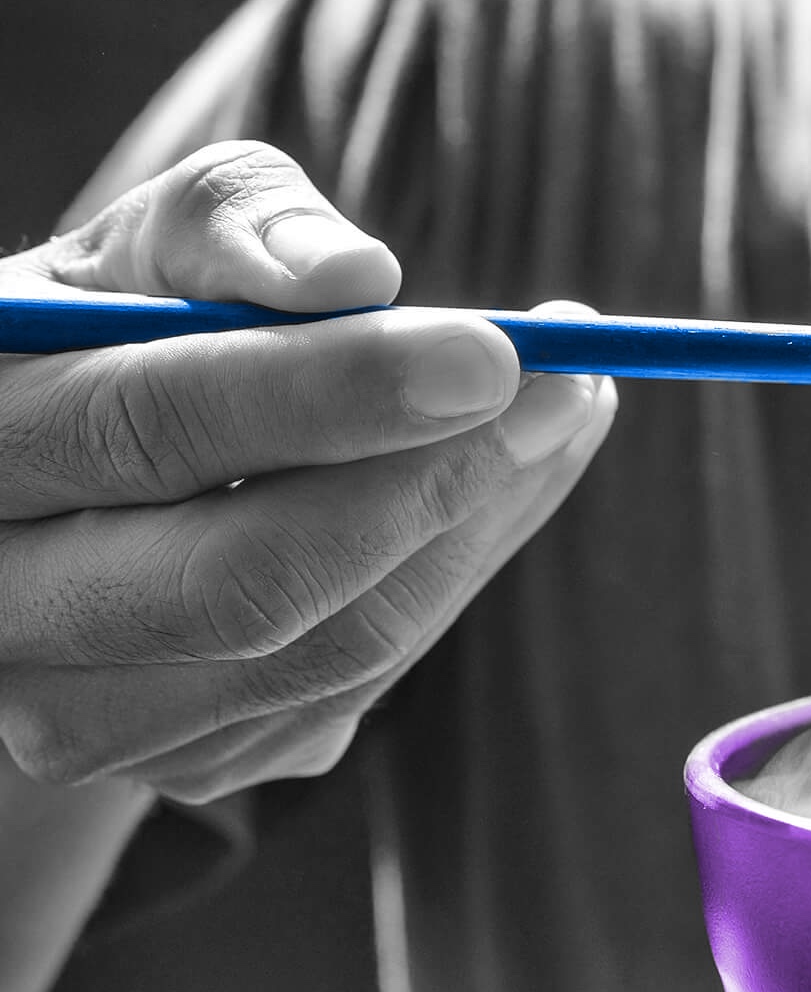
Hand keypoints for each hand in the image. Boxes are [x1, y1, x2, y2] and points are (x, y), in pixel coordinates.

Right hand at [0, 140, 614, 801]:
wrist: (74, 492)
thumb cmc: (129, 328)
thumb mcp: (154, 246)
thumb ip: (237, 227)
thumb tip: (357, 278)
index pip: (149, 425)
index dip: (334, 392)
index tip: (496, 351)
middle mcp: (0, 599)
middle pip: (243, 582)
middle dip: (435, 483)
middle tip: (572, 386)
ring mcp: (78, 712)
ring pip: (323, 655)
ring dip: (476, 532)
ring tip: (570, 410)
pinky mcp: (186, 764)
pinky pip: (356, 690)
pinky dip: (456, 578)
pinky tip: (509, 484)